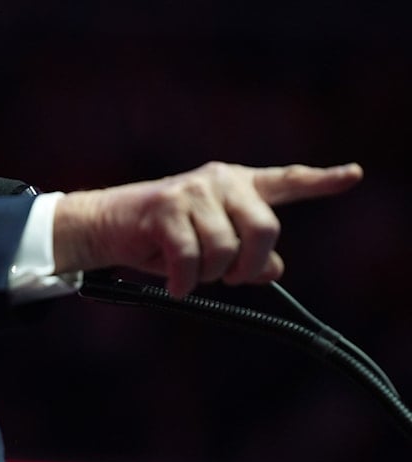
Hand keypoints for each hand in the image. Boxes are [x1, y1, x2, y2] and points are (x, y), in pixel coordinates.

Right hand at [53, 162, 363, 297]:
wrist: (106, 224)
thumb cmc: (160, 235)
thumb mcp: (209, 243)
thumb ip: (247, 253)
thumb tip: (274, 269)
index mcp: (236, 184)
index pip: (286, 181)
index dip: (322, 181)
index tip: (354, 175)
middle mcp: (219, 181)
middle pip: (266, 228)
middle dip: (251, 264)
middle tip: (232, 278)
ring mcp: (192, 192)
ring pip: (226, 249)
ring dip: (210, 275)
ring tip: (190, 275)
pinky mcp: (166, 210)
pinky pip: (191, 259)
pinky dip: (185, 282)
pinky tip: (175, 286)